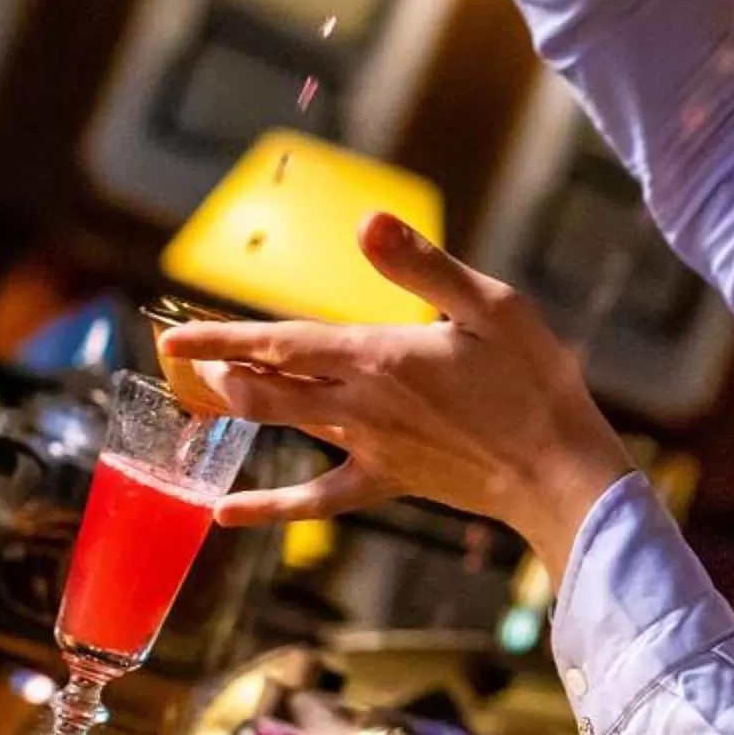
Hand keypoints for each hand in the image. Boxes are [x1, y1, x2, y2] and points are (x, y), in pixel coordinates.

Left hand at [156, 213, 633, 565]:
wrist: (559, 471)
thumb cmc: (535, 382)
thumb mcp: (491, 306)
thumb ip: (423, 266)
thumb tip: (367, 222)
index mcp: (379, 356)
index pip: (281, 341)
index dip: (222, 336)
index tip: (174, 334)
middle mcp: (361, 404)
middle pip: (266, 385)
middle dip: (217, 369)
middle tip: (177, 357)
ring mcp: (371, 447)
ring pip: (285, 424)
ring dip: (239, 408)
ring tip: (201, 395)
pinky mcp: (390, 481)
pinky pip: (318, 498)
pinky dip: (269, 506)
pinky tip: (226, 513)